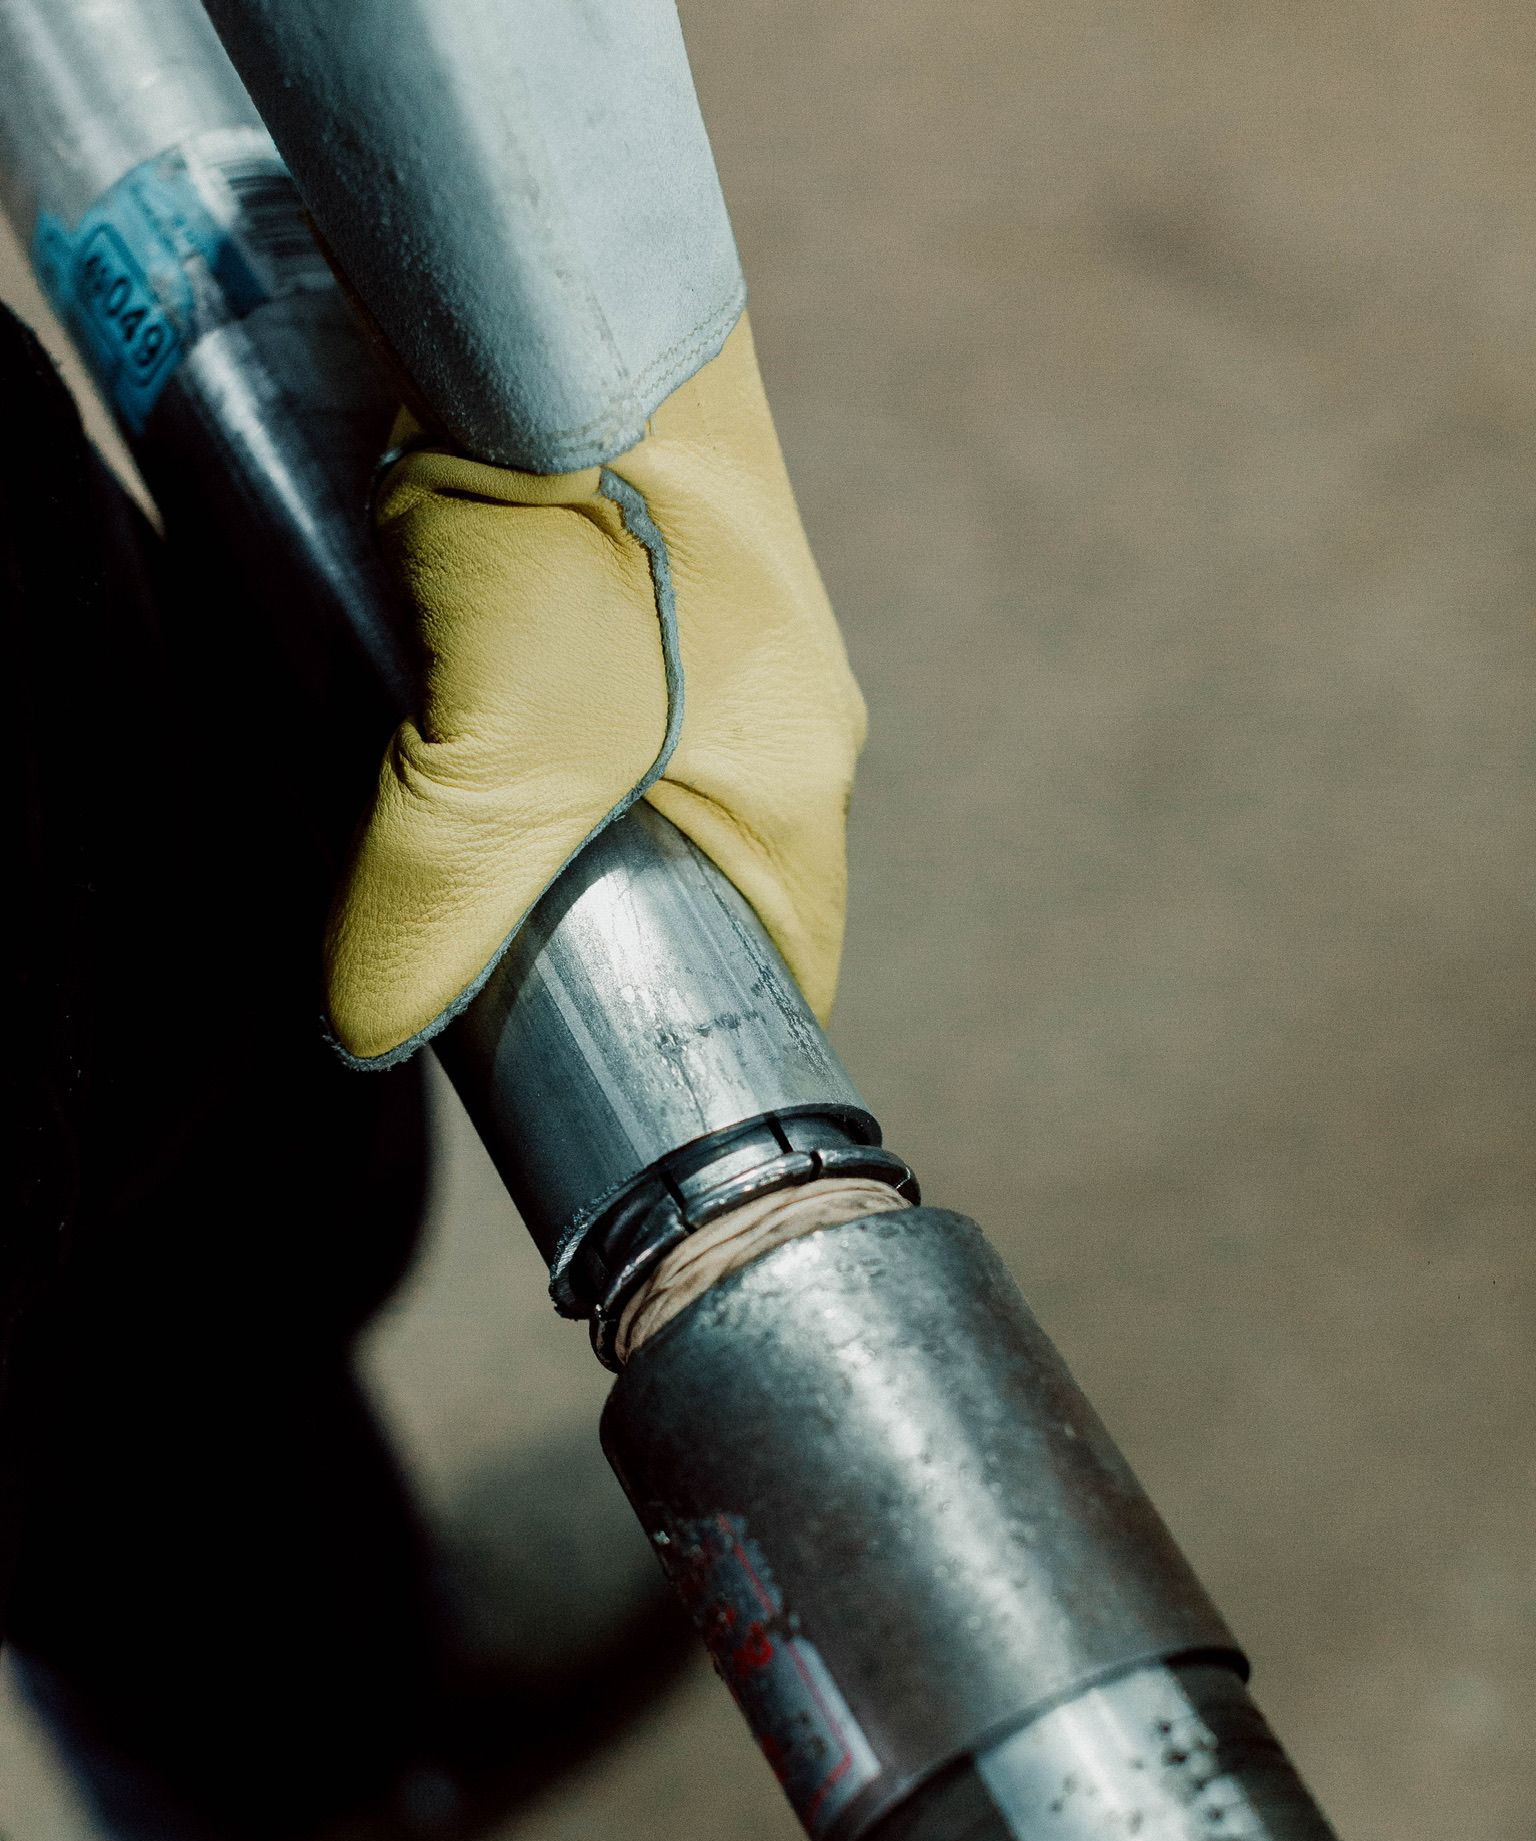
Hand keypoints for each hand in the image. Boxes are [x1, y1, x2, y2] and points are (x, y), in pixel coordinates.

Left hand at [325, 316, 865, 1065]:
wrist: (555, 301)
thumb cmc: (581, 529)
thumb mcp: (498, 754)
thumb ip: (431, 903)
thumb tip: (365, 1020)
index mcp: (796, 784)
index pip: (783, 966)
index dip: (705, 1040)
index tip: (605, 1080)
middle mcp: (778, 717)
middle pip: (697, 884)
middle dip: (603, 938)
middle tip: (492, 974)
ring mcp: (718, 640)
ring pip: (635, 794)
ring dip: (550, 836)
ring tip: (451, 857)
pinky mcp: (645, 574)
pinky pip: (594, 703)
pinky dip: (521, 741)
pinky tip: (442, 735)